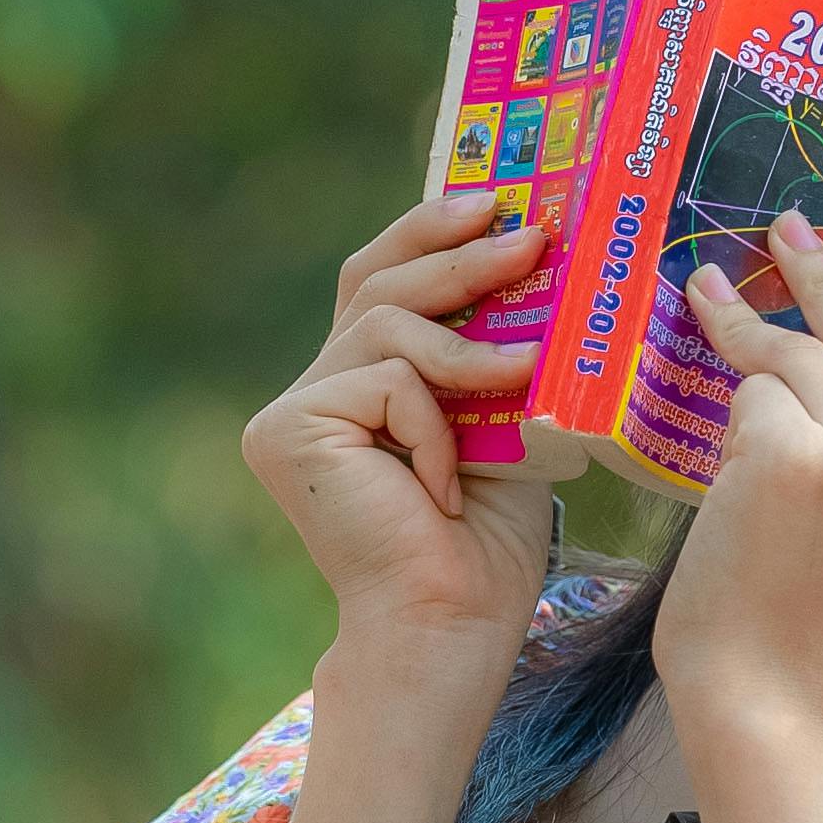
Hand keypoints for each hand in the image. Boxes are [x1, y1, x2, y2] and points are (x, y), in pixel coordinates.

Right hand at [242, 189, 556, 669]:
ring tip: (526, 372)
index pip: (382, 280)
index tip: (497, 198)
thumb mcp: (501, 420)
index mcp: (358, 385)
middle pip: (377, 283)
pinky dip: (434, 422)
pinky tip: (444, 483)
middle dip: (459, 254)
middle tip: (532, 237)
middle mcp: (313, 391)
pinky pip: (385, 378)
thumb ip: (492, 349)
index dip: (430, 230)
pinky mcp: (287, 428)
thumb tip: (535, 254)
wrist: (451, 623)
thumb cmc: (485, 542)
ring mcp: (292, 409)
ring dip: (467, 347)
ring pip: (385, 322)